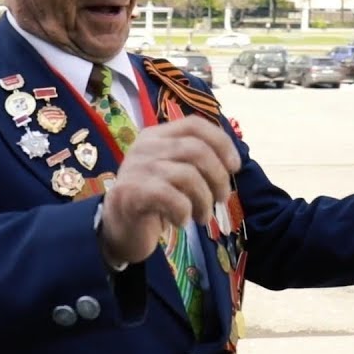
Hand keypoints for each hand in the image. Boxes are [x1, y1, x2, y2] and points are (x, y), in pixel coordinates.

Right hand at [98, 116, 240, 264]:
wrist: (118, 228)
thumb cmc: (154, 199)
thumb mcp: (174, 172)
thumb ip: (195, 161)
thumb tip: (231, 164)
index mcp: (157, 135)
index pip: (195, 124)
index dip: (222, 143)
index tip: (234, 167)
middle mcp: (145, 146)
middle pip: (196, 149)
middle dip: (218, 177)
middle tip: (221, 198)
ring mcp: (137, 168)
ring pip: (188, 175)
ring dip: (204, 200)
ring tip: (203, 217)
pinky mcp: (132, 193)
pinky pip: (173, 199)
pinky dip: (185, 213)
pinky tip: (181, 222)